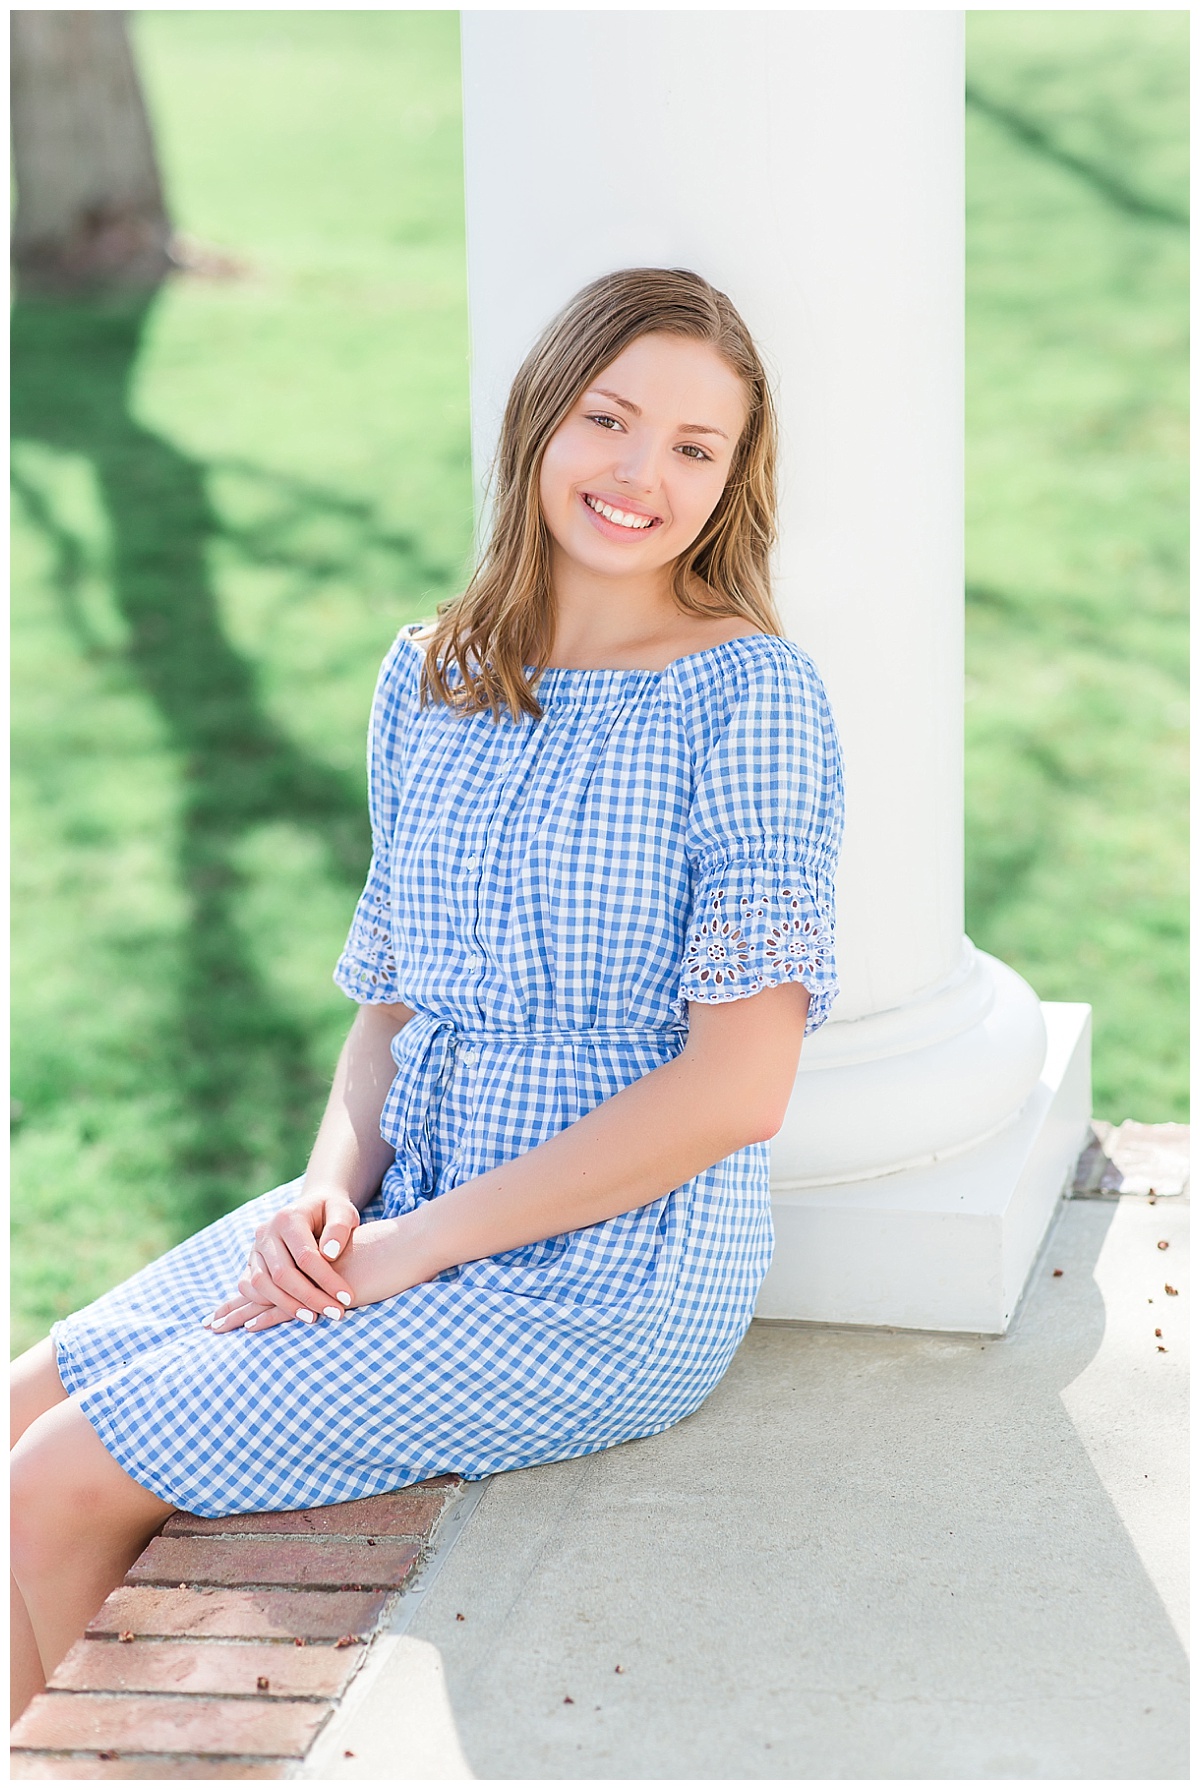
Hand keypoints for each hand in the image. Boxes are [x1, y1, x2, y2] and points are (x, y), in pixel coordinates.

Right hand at [205, 1186, 361, 1333]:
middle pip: (282, 1274)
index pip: (305, 1256)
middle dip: (310, 1298)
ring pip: (262, 1284)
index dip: (327, 1280)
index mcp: (289, 1217)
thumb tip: (329, 1254)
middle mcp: (266, 1232)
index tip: (347, 1298)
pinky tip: (294, 1311)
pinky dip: (266, 1303)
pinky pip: (248, 1287)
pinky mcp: (250, 1262)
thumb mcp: (343, 1211)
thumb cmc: (332, 1212)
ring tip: (315, 1317)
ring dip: (288, 1305)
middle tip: (336, 1313)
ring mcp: (255, 1248)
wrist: (313, 1208)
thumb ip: (339, 1228)